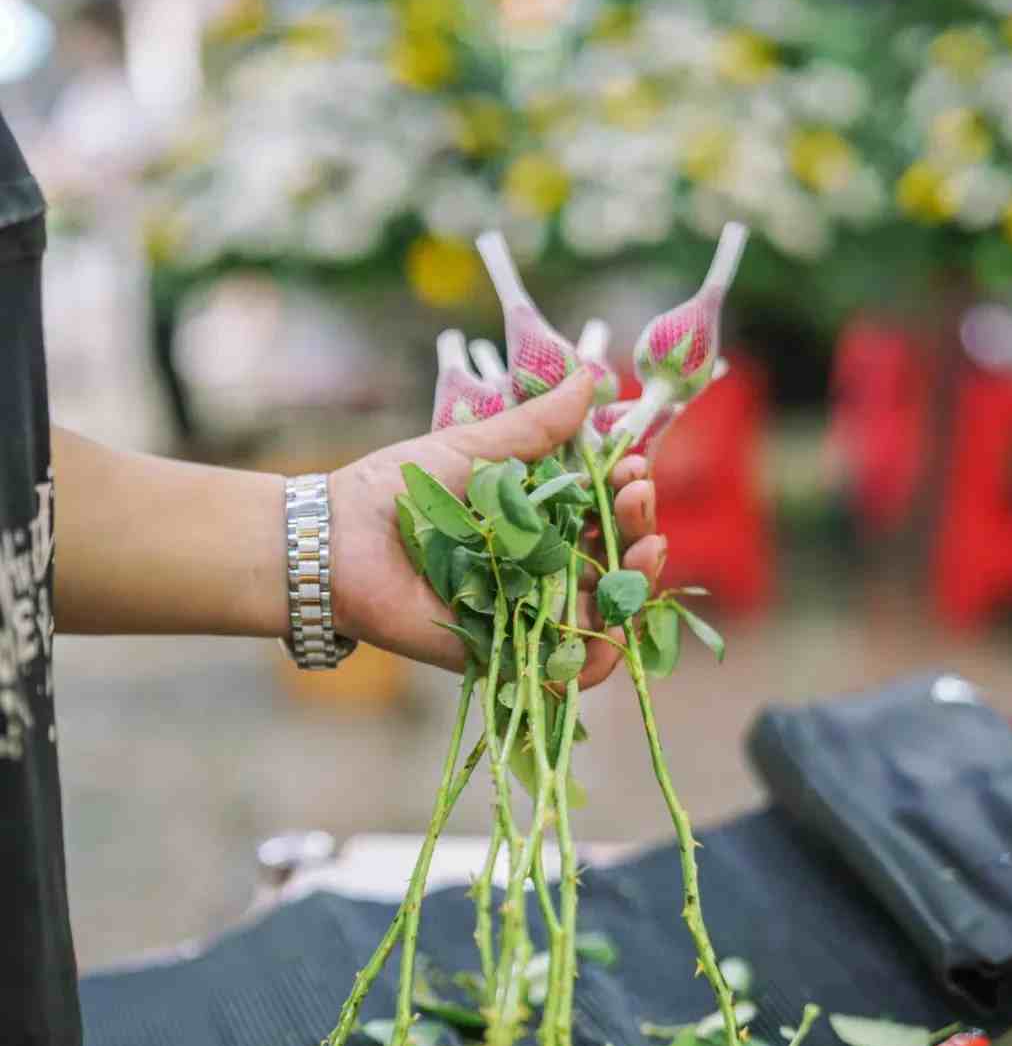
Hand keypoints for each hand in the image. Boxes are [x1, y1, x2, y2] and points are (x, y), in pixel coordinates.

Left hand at [330, 372, 662, 687]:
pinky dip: (596, 656)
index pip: (604, 512)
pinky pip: (562, 667)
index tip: (633, 467)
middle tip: (636, 501)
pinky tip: (613, 628)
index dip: (628, 493)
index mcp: (537, 519)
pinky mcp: (503, 653)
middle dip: (640, 531)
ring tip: (644, 551)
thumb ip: (534, 427)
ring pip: (601, 615)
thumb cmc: (395, 489)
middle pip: (614, 564)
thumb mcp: (474, 449)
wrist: (334, 539)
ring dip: (635, 589)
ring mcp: (525, 613)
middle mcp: (539, 568)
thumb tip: (591, 378)